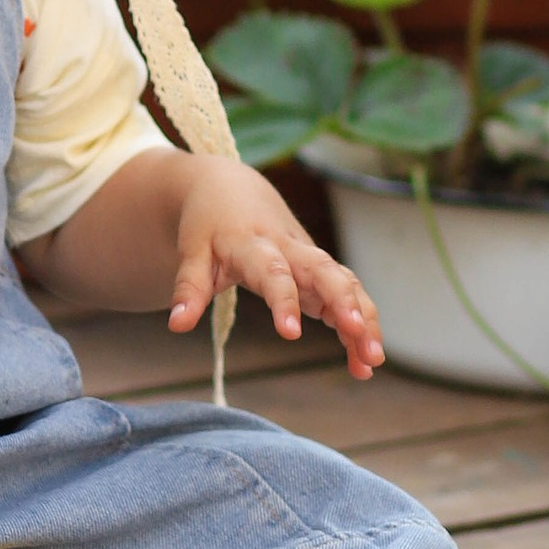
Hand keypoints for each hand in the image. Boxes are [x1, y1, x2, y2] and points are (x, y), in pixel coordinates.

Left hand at [166, 159, 384, 381]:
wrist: (229, 187)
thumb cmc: (208, 225)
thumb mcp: (192, 253)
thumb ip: (188, 288)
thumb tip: (176, 325)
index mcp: (253, 244)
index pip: (272, 272)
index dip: (283, 301)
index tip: (291, 334)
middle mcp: (289, 248)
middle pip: (324, 270)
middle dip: (345, 302)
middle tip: (359, 336)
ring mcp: (309, 257)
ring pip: (344, 282)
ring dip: (362, 318)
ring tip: (371, 361)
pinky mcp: (319, 269)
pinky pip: (347, 294)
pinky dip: (358, 324)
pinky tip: (363, 362)